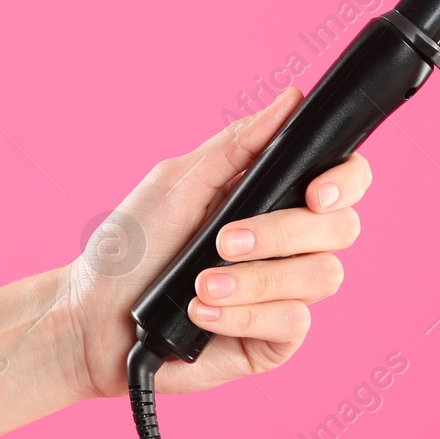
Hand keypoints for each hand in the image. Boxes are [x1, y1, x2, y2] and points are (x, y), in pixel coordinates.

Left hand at [63, 88, 369, 398]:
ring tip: (201, 283)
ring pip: (323, 276)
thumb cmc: (133, 246)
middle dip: (284, 232)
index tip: (314, 192)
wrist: (93, 319)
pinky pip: (294, 321)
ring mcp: (286, 292)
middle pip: (342, 228)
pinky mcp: (275, 338)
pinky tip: (201, 315)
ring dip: (257, 278)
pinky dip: (243, 315)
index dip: (346, 181)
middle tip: (225, 240)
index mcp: (274, 196)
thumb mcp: (179, 181)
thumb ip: (239, 144)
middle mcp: (290, 243)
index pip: (345, 180)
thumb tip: (292, 99)